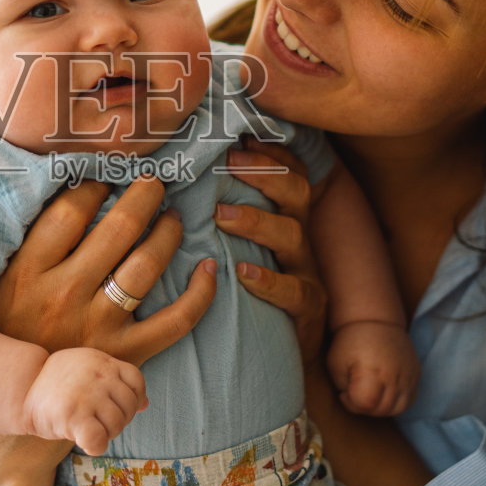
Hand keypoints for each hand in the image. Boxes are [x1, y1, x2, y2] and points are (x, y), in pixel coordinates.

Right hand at [0, 177, 217, 366]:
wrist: (17, 401)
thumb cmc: (6, 330)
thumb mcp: (0, 282)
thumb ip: (26, 242)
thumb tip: (63, 185)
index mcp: (27, 272)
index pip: (70, 211)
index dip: (95, 185)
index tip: (106, 177)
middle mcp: (64, 296)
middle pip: (116, 229)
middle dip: (143, 196)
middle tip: (154, 183)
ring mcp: (98, 327)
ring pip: (146, 266)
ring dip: (168, 233)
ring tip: (173, 218)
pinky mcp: (125, 355)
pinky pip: (175, 321)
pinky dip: (199, 293)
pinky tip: (208, 268)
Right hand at [21, 347, 147, 454]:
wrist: (21, 391)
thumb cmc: (57, 385)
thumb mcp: (88, 371)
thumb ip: (116, 381)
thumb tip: (145, 404)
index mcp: (102, 362)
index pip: (137, 381)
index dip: (132, 398)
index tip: (114, 406)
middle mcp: (98, 376)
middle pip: (129, 406)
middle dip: (117, 419)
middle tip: (96, 420)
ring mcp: (87, 396)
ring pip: (117, 425)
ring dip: (105, 433)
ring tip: (86, 427)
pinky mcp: (73, 417)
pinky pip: (99, 440)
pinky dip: (96, 446)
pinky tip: (84, 441)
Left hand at [214, 138, 329, 360]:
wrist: (282, 351)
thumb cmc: (249, 292)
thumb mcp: (240, 247)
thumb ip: (221, 213)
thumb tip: (178, 175)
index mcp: (285, 218)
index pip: (288, 171)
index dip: (269, 151)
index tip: (239, 133)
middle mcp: (299, 240)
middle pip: (298, 192)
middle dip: (265, 172)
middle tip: (228, 161)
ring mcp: (306, 274)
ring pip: (294, 235)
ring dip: (257, 220)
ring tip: (221, 215)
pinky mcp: (308, 311)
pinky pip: (295, 292)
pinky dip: (269, 281)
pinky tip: (242, 272)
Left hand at [327, 321, 419, 415]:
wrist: (376, 321)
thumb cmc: (351, 342)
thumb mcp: (335, 363)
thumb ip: (343, 388)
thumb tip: (353, 401)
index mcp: (372, 370)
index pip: (366, 404)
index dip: (351, 404)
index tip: (344, 393)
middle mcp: (394, 375)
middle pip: (382, 409)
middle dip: (364, 408)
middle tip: (355, 394)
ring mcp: (408, 375)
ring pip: (398, 408)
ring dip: (381, 408)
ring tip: (369, 394)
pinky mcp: (416, 374)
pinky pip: (409, 400)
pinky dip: (396, 403)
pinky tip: (383, 393)